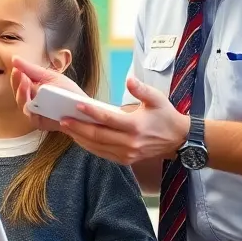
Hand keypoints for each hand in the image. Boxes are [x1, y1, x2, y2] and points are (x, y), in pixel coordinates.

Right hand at [10, 56, 84, 132]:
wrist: (82, 106)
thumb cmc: (66, 91)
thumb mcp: (49, 76)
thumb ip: (31, 69)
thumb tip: (14, 59)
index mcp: (31, 89)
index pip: (18, 82)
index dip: (16, 76)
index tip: (16, 68)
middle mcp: (29, 101)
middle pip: (18, 93)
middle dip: (17, 83)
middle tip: (18, 73)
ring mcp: (33, 113)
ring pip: (23, 104)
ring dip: (22, 93)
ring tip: (25, 82)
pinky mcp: (39, 122)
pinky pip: (32, 115)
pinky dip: (31, 107)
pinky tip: (34, 99)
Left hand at [53, 76, 187, 165]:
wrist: (178, 140)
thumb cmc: (165, 116)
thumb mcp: (157, 98)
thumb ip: (141, 89)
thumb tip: (129, 80)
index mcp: (136, 126)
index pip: (109, 119)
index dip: (91, 112)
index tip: (77, 105)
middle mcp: (130, 143)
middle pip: (98, 136)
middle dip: (78, 127)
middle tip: (63, 119)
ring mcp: (127, 154)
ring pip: (97, 147)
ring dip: (80, 138)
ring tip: (66, 127)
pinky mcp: (125, 160)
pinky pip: (102, 154)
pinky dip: (89, 146)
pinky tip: (79, 137)